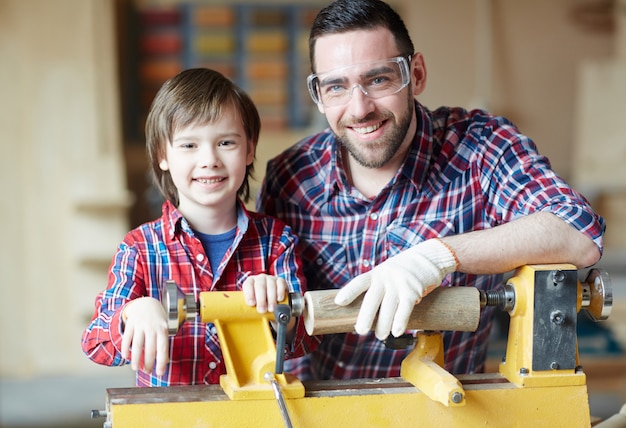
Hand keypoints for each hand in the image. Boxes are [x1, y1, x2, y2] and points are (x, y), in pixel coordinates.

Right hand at [121, 297, 169, 375]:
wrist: (146, 302)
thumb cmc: (157, 319)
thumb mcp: (164, 327)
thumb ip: (163, 342)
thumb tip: (164, 361)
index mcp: (162, 329)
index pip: (162, 348)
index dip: (161, 362)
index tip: (160, 373)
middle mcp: (151, 327)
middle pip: (149, 349)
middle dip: (148, 363)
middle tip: (147, 371)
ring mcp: (140, 325)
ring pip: (137, 346)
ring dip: (136, 359)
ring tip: (136, 368)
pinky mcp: (130, 324)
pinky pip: (126, 339)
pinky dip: (125, 349)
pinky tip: (126, 357)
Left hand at [242, 274, 287, 312]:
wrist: (272, 301)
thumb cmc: (260, 303)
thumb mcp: (253, 304)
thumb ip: (249, 308)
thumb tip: (243, 318)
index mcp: (250, 282)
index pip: (248, 285)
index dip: (249, 294)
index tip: (251, 304)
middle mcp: (260, 278)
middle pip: (260, 286)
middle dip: (261, 299)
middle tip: (262, 310)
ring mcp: (271, 278)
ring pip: (271, 285)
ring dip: (271, 298)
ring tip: (271, 309)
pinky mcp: (281, 280)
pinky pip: (281, 284)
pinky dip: (280, 292)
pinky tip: (279, 299)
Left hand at [335, 239, 457, 339]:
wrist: (429, 256)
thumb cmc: (405, 270)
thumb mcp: (388, 272)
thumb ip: (379, 287)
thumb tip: (368, 314)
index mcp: (376, 273)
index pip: (359, 282)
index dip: (348, 292)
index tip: (339, 302)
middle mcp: (385, 277)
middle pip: (372, 299)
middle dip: (365, 317)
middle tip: (360, 331)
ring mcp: (399, 283)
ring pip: (388, 308)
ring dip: (383, 325)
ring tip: (380, 336)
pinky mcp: (413, 289)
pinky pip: (405, 308)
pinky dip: (400, 321)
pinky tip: (397, 332)